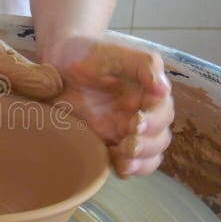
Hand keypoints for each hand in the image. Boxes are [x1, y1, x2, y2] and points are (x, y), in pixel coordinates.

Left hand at [43, 36, 173, 176]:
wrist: (56, 64)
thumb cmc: (89, 54)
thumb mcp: (116, 53)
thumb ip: (144, 66)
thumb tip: (164, 90)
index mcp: (148, 94)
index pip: (163, 113)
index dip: (154, 122)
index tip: (135, 122)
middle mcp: (140, 114)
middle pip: (160, 139)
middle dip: (148, 146)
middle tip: (128, 144)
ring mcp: (123, 132)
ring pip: (148, 156)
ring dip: (141, 162)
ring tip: (123, 161)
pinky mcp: (106, 144)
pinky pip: (125, 164)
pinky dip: (126, 169)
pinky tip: (115, 166)